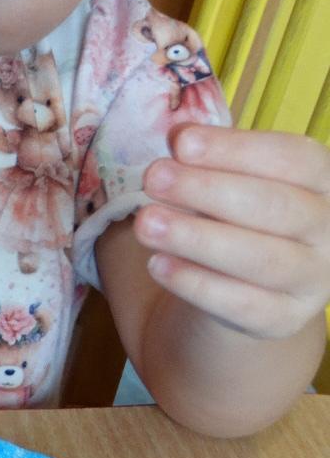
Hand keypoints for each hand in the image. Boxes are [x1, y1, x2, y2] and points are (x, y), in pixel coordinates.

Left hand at [137, 123, 329, 337]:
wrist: (248, 282)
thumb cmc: (238, 210)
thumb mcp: (229, 176)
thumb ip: (210, 156)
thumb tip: (179, 137)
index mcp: (326, 180)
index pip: (293, 158)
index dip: (236, 149)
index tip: (180, 142)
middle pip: (276, 208)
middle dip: (209, 191)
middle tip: (153, 178)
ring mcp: (314, 279)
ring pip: (261, 260)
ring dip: (197, 239)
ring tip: (145, 223)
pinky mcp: (285, 320)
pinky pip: (242, 304)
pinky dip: (196, 283)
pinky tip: (157, 264)